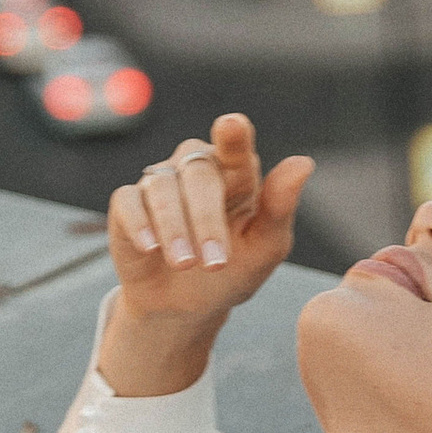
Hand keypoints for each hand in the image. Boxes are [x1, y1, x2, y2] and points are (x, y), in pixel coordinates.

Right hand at [101, 112, 312, 394]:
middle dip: (207, 218)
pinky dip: (138, 222)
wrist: (186, 307)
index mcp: (235, 173)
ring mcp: (160, 183)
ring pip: (161, 186)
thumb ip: (280, 207)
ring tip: (186, 264)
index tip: (231, 126)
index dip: (233, 137)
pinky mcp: (127, 205)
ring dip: (175, 227)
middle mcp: (195, 169)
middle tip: (216, 262)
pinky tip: (149, 246)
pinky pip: (127, 201)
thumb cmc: (232, 270)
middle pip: (198, 173)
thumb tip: (304, 162)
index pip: (235, 148)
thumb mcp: (264, 248)